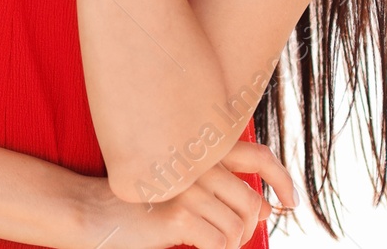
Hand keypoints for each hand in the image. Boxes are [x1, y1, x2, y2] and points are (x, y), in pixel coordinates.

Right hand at [67, 142, 297, 248]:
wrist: (97, 212)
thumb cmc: (144, 201)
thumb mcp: (185, 187)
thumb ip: (223, 188)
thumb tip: (266, 207)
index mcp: (200, 148)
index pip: (259, 156)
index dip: (283, 180)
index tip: (289, 202)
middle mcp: (197, 161)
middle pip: (251, 202)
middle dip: (248, 227)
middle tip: (231, 238)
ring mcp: (188, 185)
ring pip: (238, 228)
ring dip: (228, 244)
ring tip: (205, 240)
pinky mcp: (180, 213)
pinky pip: (220, 243)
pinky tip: (193, 244)